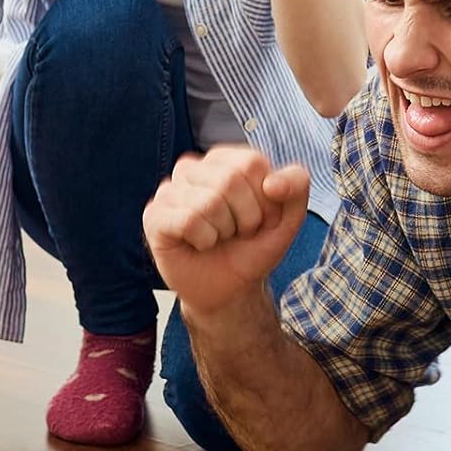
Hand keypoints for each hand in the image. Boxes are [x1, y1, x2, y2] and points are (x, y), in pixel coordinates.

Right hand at [144, 147, 309, 317]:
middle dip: (245, 218)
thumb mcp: (287, 219)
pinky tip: (199, 244)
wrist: (229, 290)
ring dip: (223, 232)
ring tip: (217, 238)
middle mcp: (191, 169)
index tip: (259, 219)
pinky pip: (188, 220)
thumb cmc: (251, 249)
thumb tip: (272, 182)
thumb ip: (296, 187)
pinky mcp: (154, 217)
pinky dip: (204, 240)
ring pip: (209, 202)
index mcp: (222, 161)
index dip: (264, 199)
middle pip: (230, 180)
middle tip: (237, 233)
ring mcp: (169, 191)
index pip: (251, 163)